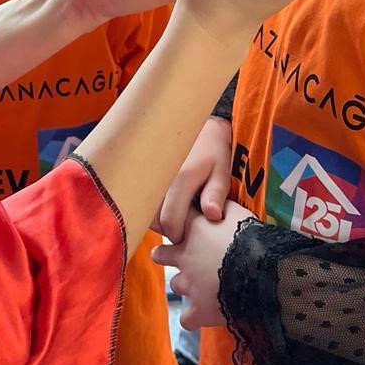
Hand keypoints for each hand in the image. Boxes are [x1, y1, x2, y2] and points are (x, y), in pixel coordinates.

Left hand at [153, 202, 254, 329]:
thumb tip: (214, 202)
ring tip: (202, 287)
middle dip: (164, 255)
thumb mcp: (237, 212)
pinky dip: (193, 318)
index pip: (172, 221)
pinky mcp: (198, 310)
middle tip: (168, 256)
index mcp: (194, 230)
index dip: (174, 224)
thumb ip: (221, 206)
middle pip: (161, 254)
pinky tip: (202, 315)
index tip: (177, 227)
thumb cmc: (253, 237)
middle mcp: (185, 256)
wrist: (261, 271)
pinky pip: (187, 318)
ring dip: (186, 286)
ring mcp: (189, 284)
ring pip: (176, 285)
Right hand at [157, 118, 231, 242]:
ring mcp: (150, 173)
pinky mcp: (145, 171)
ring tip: (175, 214)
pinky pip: (142, 196)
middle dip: (165, 228)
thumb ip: (215, 194)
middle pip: (152, 217)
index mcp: (180, 180)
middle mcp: (160, 177)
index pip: (168, 221)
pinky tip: (166, 202)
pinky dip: (151, 204)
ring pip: (145, 207)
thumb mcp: (222, 172)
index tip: (185, 238)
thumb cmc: (215, 151)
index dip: (176, 235)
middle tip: (181, 227)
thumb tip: (212, 216)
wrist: (200, 126)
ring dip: (156, 217)